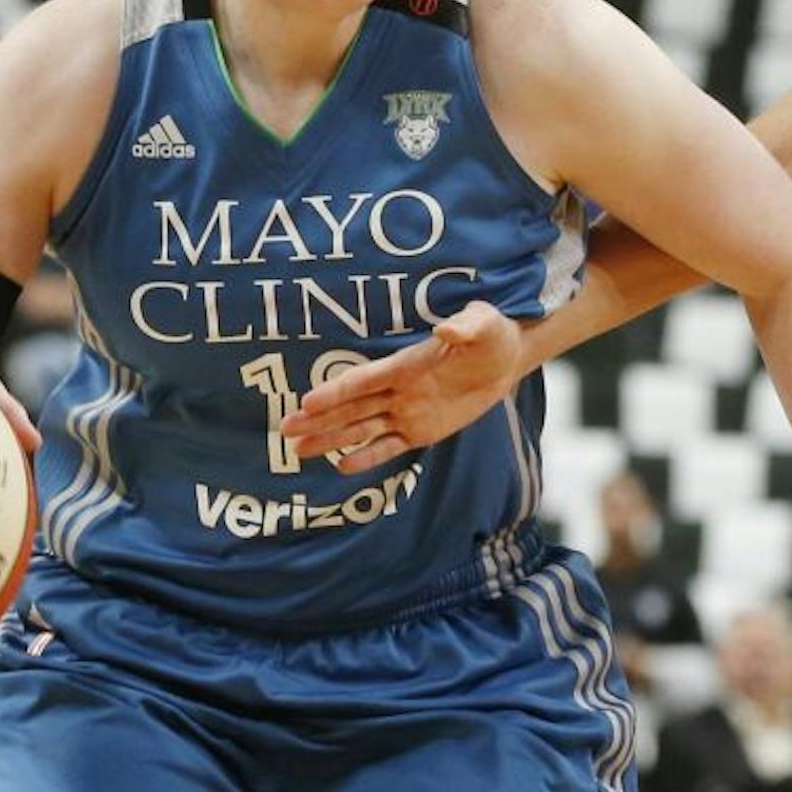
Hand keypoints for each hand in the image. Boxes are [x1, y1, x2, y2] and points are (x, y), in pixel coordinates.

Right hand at [281, 301, 523, 470]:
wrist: (506, 359)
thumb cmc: (490, 334)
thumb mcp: (483, 325)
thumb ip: (465, 328)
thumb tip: (446, 329)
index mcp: (407, 364)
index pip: (366, 380)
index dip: (337, 390)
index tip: (308, 401)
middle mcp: (399, 390)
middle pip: (352, 407)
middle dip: (319, 419)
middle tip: (285, 428)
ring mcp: (407, 412)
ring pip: (362, 428)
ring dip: (331, 439)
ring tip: (297, 450)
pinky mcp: (421, 431)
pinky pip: (390, 446)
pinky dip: (368, 457)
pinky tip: (342, 466)